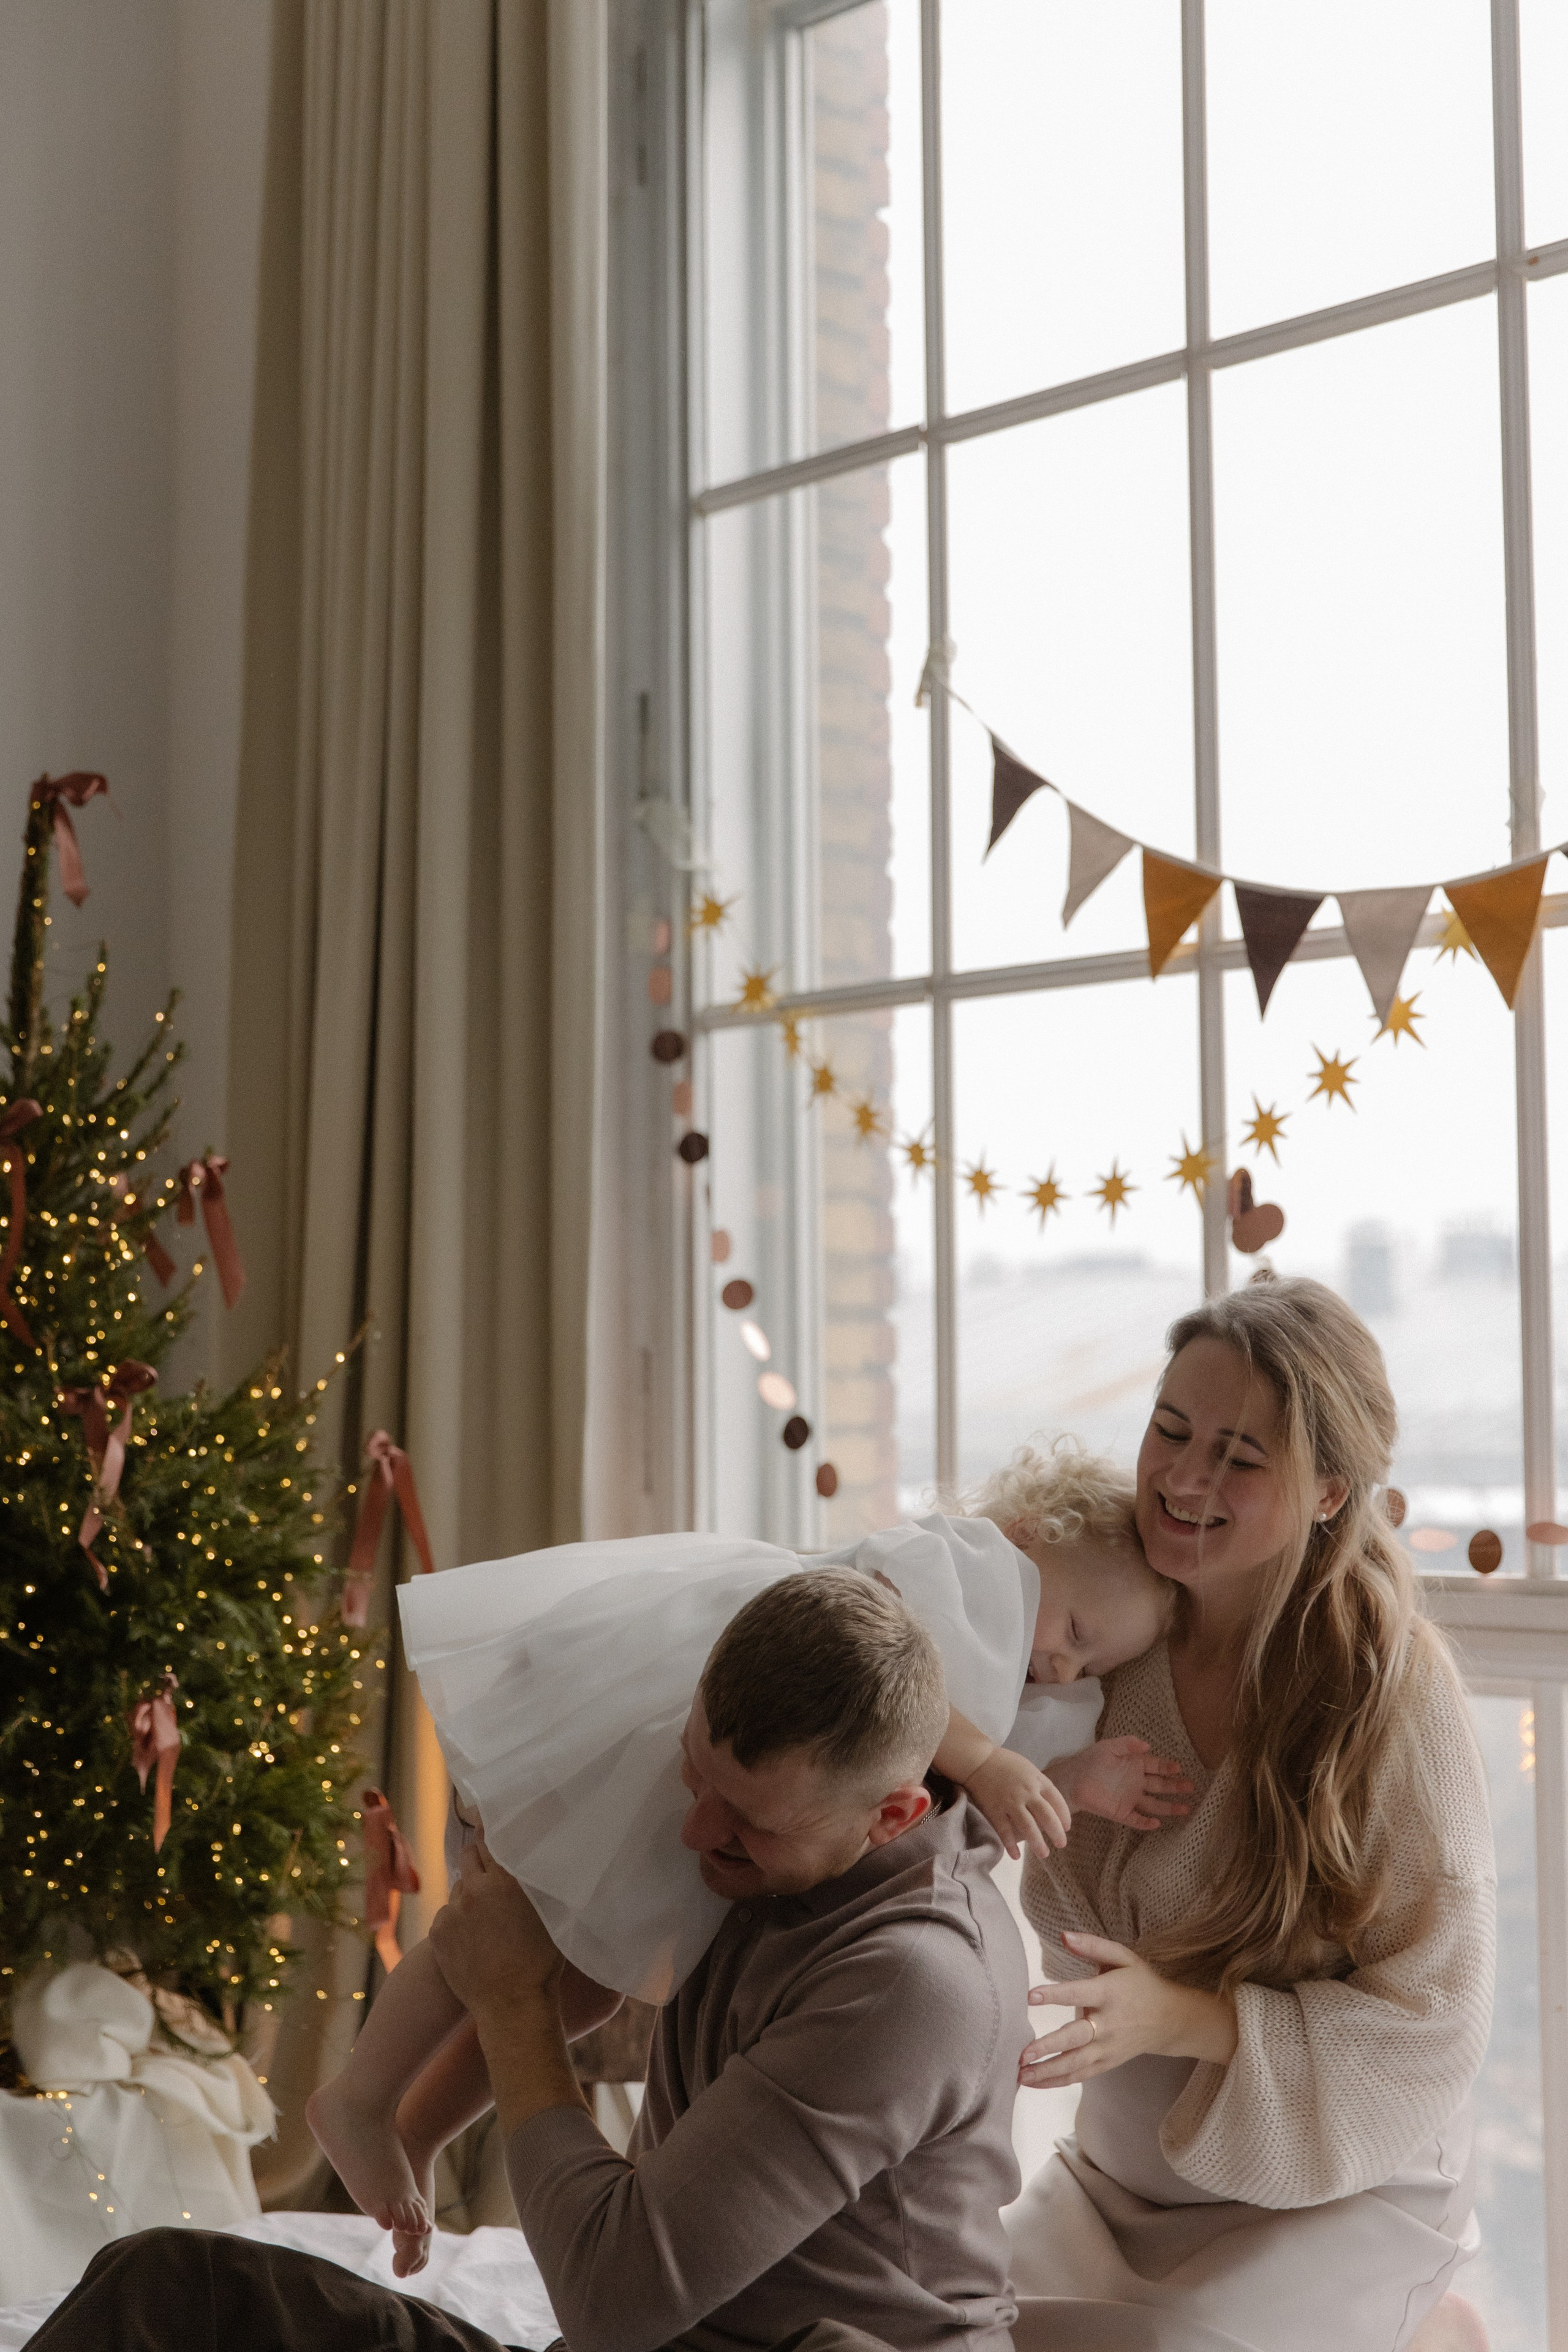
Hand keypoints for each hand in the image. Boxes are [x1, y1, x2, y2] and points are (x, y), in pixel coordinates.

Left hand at [428, 1837, 562, 2025]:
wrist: (512, 2006)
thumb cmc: (541, 1960)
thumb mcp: (549, 1911)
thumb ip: (535, 1878)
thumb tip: (532, 1853)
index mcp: (506, 1880)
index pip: (491, 1837)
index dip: (494, 1833)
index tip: (496, 1829)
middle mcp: (475, 1890)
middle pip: (469, 1854)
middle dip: (480, 1860)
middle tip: (493, 1875)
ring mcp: (452, 1911)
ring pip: (459, 1887)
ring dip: (471, 1894)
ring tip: (488, 1919)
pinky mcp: (437, 1932)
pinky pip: (448, 1914)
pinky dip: (458, 1920)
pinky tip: (475, 1939)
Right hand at [963, 1744, 1070, 1861]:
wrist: (977, 1760)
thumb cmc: (1004, 1763)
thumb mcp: (1028, 1768)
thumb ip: (1039, 1784)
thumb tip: (1051, 1803)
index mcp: (1037, 1780)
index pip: (1057, 1800)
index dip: (1064, 1816)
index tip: (1067, 1828)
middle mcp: (1026, 1792)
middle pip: (1046, 1816)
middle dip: (1056, 1833)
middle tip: (1061, 1845)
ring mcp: (1010, 1802)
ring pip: (1028, 1827)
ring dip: (1037, 1843)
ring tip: (1044, 1854)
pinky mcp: (994, 1809)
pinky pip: (1004, 1831)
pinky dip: (1010, 1845)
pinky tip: (1016, 1856)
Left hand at [1017, 1931, 1236, 2087]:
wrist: (1170, 2019)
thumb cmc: (1141, 1983)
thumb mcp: (1123, 1957)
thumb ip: (1093, 1945)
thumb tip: (1063, 1935)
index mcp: (1109, 1993)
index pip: (1078, 1994)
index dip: (1055, 1995)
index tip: (1030, 1996)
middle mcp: (1108, 2024)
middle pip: (1076, 2038)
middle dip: (1048, 2047)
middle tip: (1022, 2053)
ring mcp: (1108, 2048)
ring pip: (1076, 2063)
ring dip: (1048, 2071)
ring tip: (1021, 2074)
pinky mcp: (1108, 2063)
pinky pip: (1081, 2075)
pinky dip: (1058, 2081)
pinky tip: (1035, 2083)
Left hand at [1051, 1737, 1193, 1832]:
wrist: (1071, 1781)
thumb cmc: (1090, 1761)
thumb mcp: (1108, 1747)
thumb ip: (1127, 1744)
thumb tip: (1148, 1744)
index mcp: (1134, 1765)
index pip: (1156, 1766)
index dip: (1167, 1767)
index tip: (1178, 1768)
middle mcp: (1136, 1782)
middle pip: (1160, 1786)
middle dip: (1175, 1787)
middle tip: (1191, 1787)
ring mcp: (1130, 1799)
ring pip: (1154, 1804)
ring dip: (1169, 1807)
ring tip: (1186, 1808)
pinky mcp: (1121, 1813)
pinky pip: (1136, 1819)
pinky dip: (1146, 1822)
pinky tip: (1157, 1823)